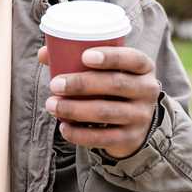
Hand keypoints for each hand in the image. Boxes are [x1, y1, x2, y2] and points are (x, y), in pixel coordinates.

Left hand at [37, 45, 160, 158]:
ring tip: (51, 105)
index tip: (84, 56)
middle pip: (115, 84)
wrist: (135, 121)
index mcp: (143, 67)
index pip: (132, 58)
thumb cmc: (112, 85)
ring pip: (106, 112)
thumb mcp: (106, 69)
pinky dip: (80, 134)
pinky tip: (63, 127)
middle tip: (55, 84)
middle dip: (82, 84)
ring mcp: (141, 116)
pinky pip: (103, 138)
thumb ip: (76, 57)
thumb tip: (43, 54)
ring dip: (74, 109)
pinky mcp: (130, 138)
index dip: (110, 57)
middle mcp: (148, 90)